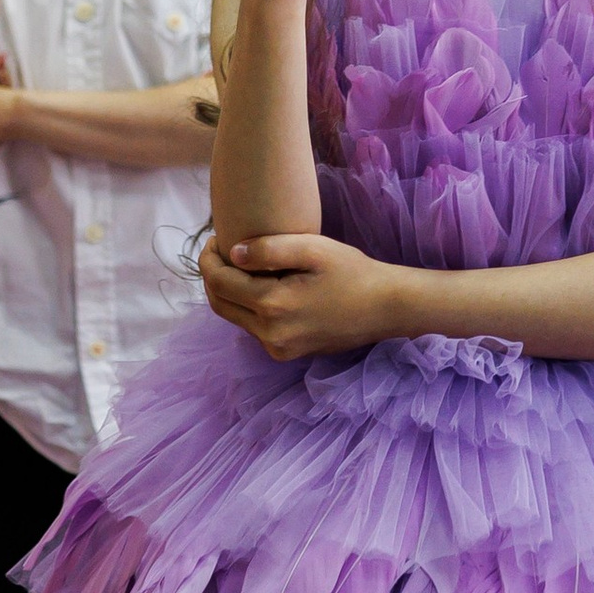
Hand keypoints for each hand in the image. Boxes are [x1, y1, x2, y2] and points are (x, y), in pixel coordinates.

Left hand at [199, 230, 397, 357]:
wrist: (385, 308)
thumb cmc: (353, 272)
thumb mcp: (313, 249)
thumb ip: (270, 249)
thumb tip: (232, 253)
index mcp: (273, 306)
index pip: (219, 283)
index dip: (209, 259)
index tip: (215, 239)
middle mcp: (269, 334)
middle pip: (220, 304)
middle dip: (213, 276)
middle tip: (220, 251)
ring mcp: (277, 348)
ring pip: (235, 317)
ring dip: (229, 292)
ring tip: (240, 265)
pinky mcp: (285, 353)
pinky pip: (254, 328)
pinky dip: (248, 306)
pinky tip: (261, 287)